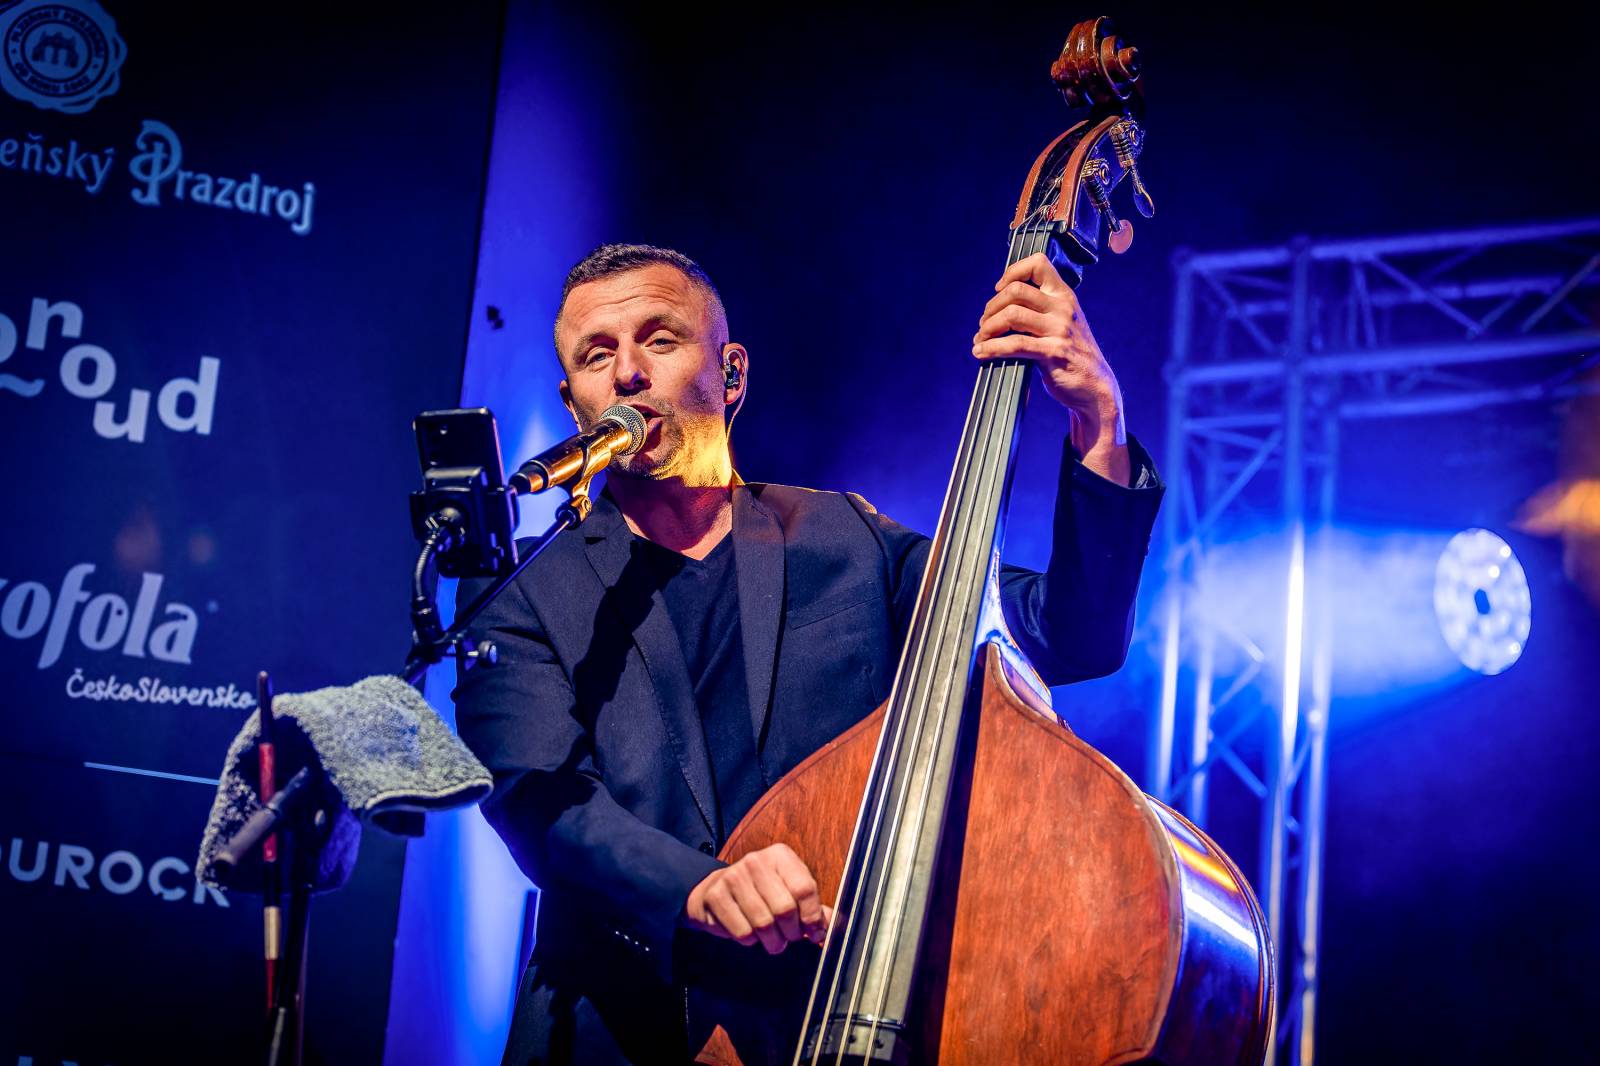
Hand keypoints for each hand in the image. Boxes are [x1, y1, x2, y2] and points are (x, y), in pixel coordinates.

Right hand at [684, 842, 833, 953]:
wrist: (715, 889)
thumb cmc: (759, 892)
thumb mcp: (788, 890)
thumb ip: (812, 906)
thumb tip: (834, 924)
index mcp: (780, 856)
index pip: (805, 889)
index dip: (813, 918)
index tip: (815, 933)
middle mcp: (756, 861)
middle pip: (785, 909)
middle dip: (791, 933)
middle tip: (789, 938)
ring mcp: (733, 877)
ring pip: (764, 924)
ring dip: (772, 941)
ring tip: (772, 939)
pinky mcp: (716, 896)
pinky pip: (743, 932)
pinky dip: (750, 940)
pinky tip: (749, 931)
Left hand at [972, 253, 1131, 485]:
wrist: (1094, 387)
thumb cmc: (1071, 355)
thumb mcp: (1062, 323)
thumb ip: (1039, 310)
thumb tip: (999, 305)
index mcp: (1064, 295)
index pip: (1038, 264)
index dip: (1012, 272)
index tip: (999, 289)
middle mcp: (1063, 307)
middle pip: (1015, 291)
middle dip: (991, 307)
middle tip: (983, 324)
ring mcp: (1060, 329)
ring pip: (1012, 315)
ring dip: (988, 328)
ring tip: (980, 340)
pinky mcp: (1053, 352)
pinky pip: (1015, 344)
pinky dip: (992, 348)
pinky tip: (981, 353)